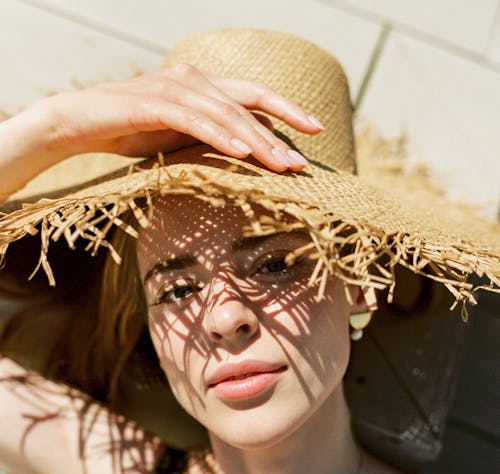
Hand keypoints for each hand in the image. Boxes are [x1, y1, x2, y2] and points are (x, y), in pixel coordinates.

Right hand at [48, 63, 322, 168]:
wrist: (79, 122)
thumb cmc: (130, 130)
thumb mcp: (179, 135)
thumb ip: (209, 136)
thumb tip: (243, 156)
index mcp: (203, 85)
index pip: (254, 95)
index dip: (287, 110)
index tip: (316, 130)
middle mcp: (193, 78)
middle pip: (248, 103)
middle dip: (280, 132)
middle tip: (302, 162)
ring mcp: (174, 87)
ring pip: (227, 113)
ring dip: (257, 140)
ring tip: (281, 165)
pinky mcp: (154, 102)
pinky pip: (195, 120)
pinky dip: (220, 135)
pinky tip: (242, 152)